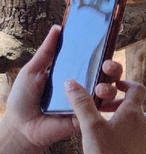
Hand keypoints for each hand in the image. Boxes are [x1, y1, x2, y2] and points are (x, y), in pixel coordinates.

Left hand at [0, 26, 124, 153]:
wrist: (20, 127)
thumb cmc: (24, 98)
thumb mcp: (33, 70)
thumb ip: (47, 51)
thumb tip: (58, 27)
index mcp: (74, 70)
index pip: (94, 56)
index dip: (106, 44)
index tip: (116, 29)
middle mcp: (84, 83)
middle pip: (108, 71)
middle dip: (114, 66)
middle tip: (107, 64)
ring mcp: (88, 100)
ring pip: (110, 89)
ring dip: (110, 85)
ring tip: (99, 88)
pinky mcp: (88, 115)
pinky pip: (103, 109)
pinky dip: (108, 104)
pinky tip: (104, 99)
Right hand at [65, 78, 145, 153]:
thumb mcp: (90, 127)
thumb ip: (82, 104)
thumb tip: (71, 83)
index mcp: (133, 112)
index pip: (137, 88)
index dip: (126, 83)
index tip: (114, 85)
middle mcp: (144, 122)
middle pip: (134, 105)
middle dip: (117, 103)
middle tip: (101, 107)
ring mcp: (145, 137)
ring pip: (133, 121)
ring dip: (119, 118)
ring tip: (101, 126)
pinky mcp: (143, 151)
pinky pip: (134, 135)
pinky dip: (123, 132)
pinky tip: (108, 143)